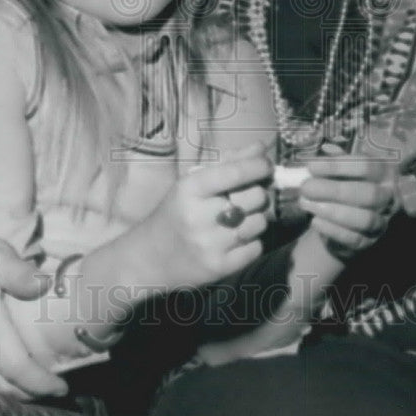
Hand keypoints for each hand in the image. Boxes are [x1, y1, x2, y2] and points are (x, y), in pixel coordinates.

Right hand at [141, 141, 270, 289]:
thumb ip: (228, 163)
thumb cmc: (175, 212)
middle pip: (255, 196)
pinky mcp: (219, 268)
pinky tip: (236, 239)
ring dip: (255, 219)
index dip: (259, 165)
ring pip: (259, 222)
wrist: (149, 257)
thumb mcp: (192, 182)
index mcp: (190, 189)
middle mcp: (199, 216)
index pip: (235, 172)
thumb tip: (261, 148)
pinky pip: (256, 247)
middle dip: (257, 194)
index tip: (266, 166)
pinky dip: (252, 242)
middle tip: (246, 198)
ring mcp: (209, 244)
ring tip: (239, 220)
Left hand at [298, 141, 396, 257]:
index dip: (338, 165)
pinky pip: (354, 239)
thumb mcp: (343, 169)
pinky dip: (332, 229)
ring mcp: (382, 221)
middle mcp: (389, 197)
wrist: (347, 220)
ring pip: (364, 219)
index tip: (311, 166)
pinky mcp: (370, 242)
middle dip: (333, 190)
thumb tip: (325, 149)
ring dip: (331, 211)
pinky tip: (315, 221)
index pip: (367, 166)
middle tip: (306, 187)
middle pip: (368, 194)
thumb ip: (335, 160)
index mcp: (385, 172)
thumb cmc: (344, 185)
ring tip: (305, 203)